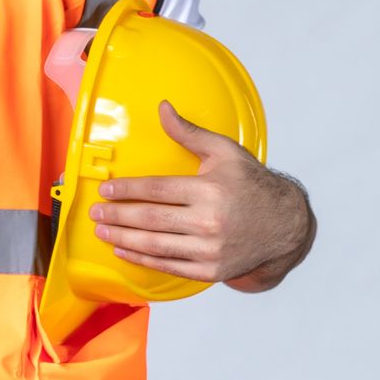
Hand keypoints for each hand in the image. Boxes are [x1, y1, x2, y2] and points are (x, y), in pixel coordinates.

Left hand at [91, 100, 314, 291]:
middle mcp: (208, 221)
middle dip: (117, 215)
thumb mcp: (224, 152)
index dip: (127, 190)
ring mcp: (209, 250)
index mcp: (209, 190)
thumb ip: (189, 133)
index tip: (106, 190)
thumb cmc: (252, 185)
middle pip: (150, 219)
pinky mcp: (211, 270)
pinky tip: (125, 250)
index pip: (156, 190)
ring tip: (103, 231)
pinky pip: (169, 265)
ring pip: (156, 245)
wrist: (284, 225)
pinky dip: (143, 260)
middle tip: (96, 212)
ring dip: (124, 238)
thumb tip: (163, 108)